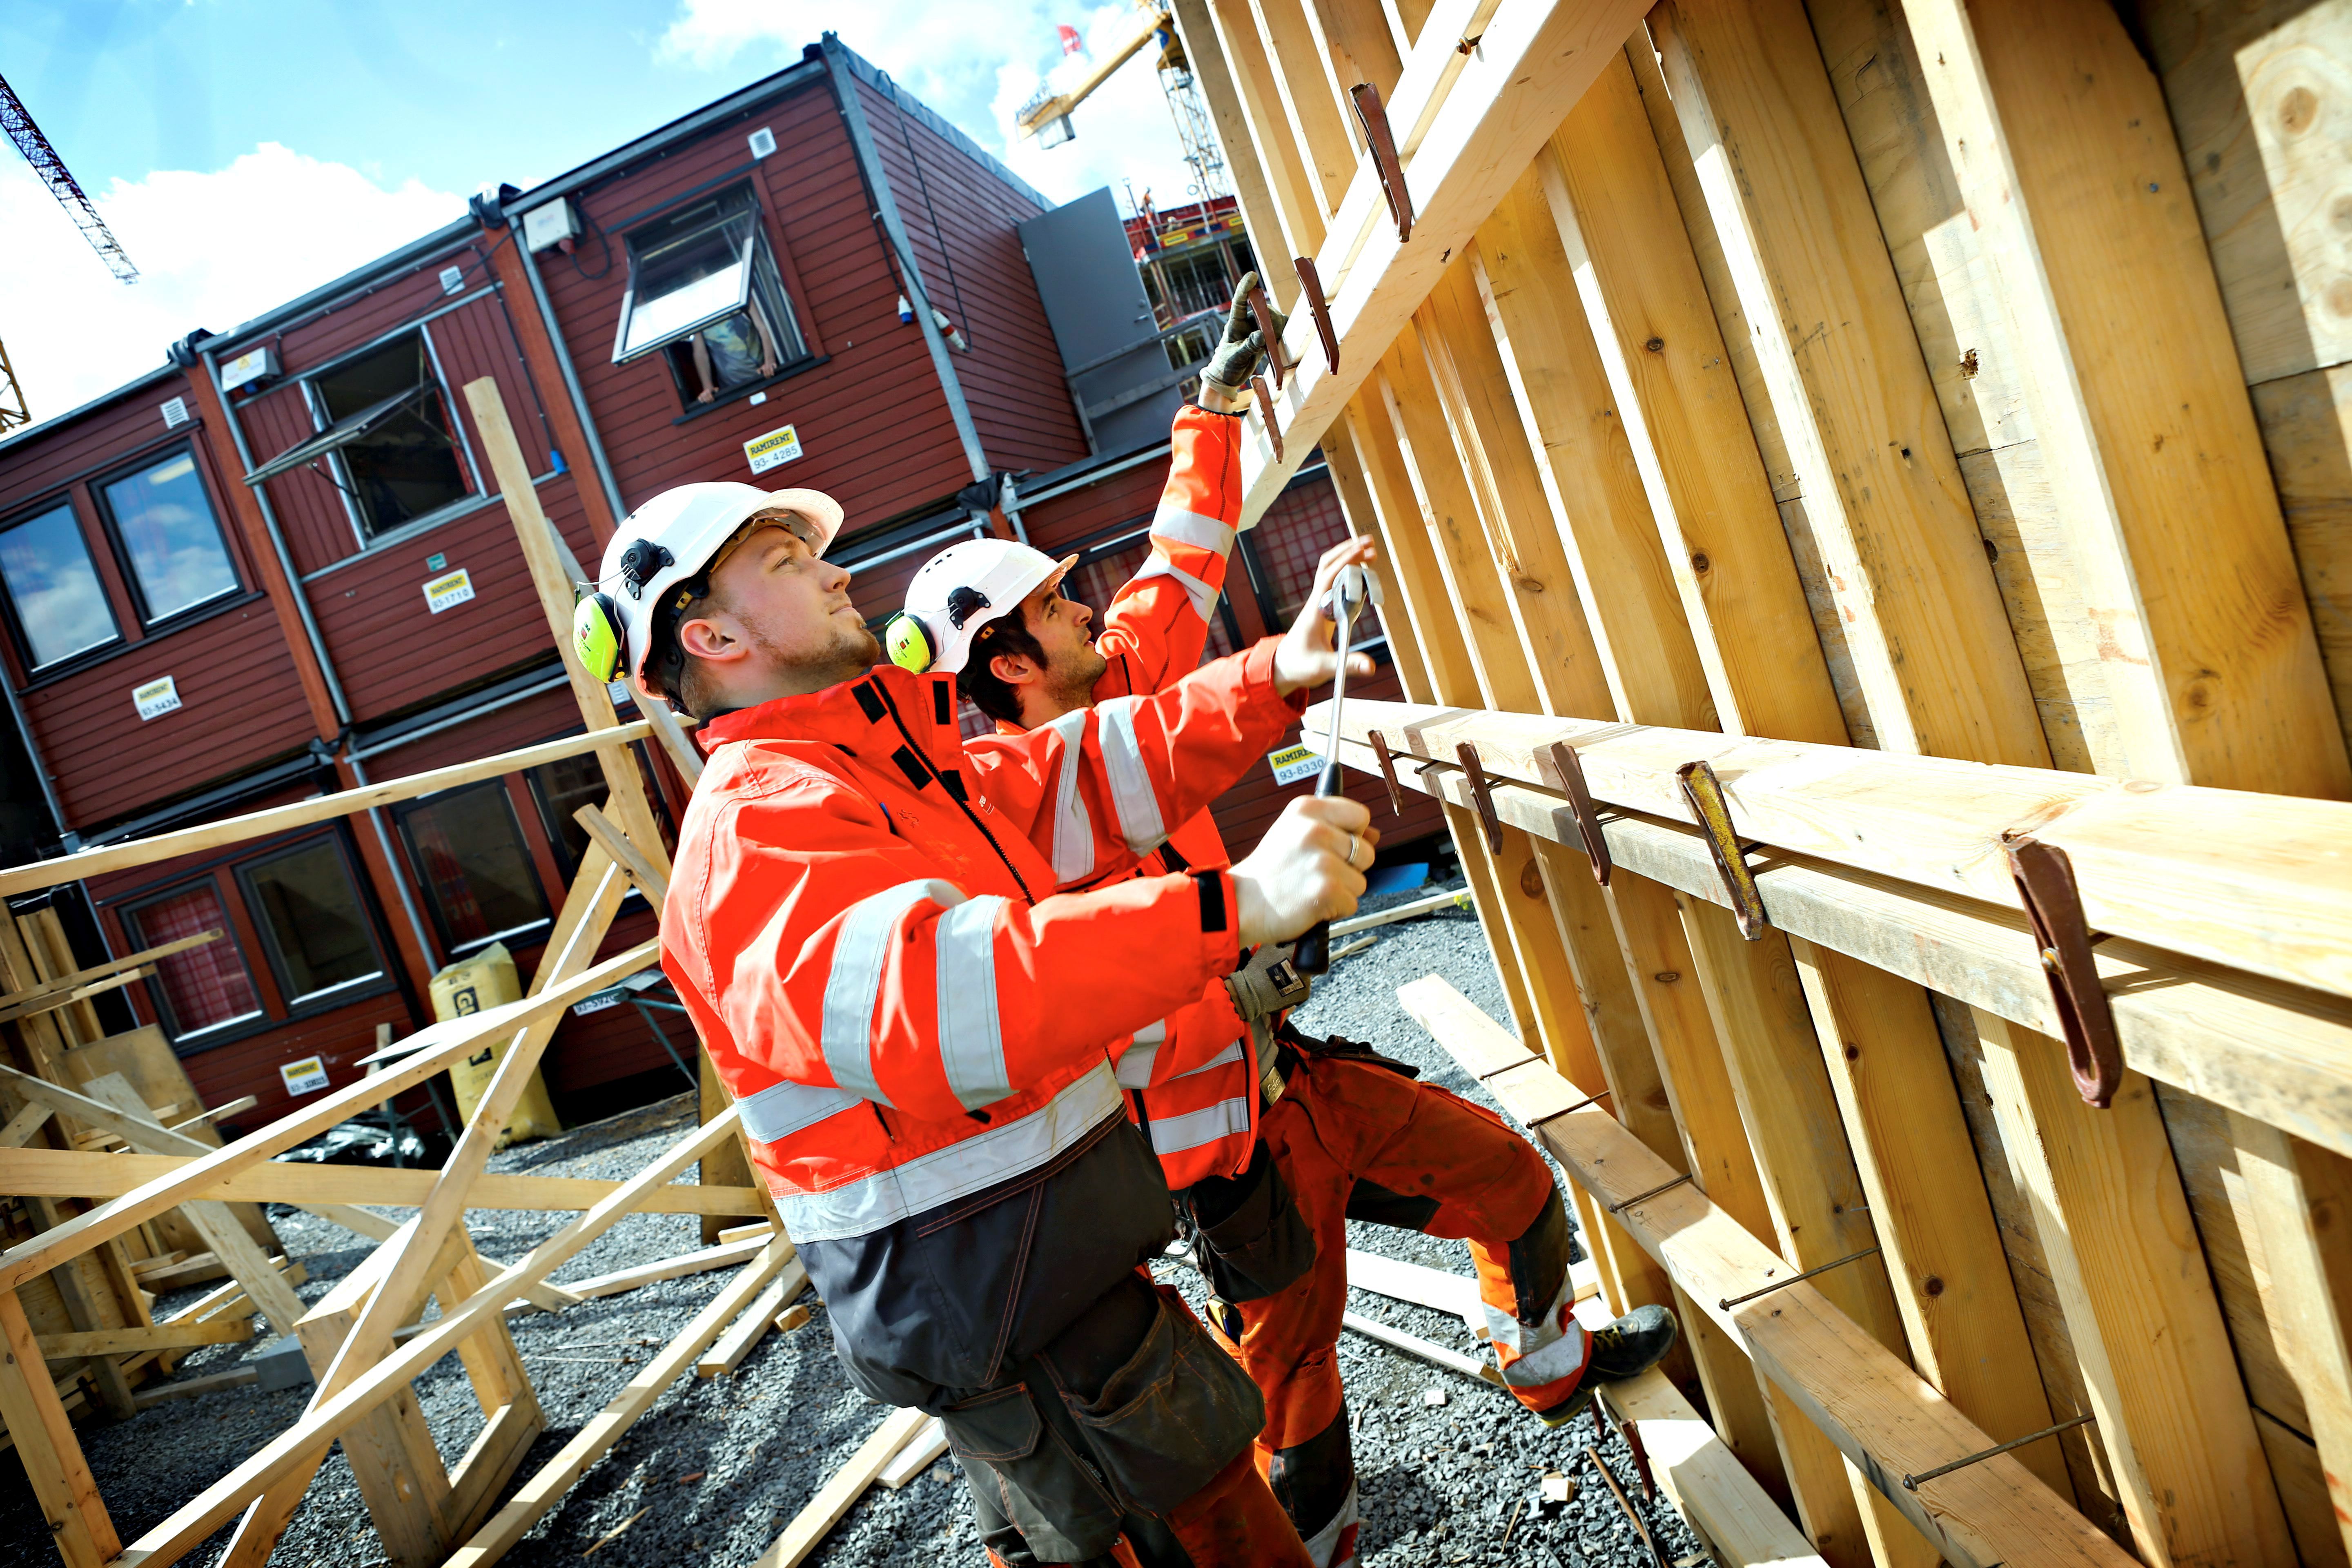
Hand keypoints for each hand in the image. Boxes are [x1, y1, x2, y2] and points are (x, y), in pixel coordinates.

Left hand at [1198, 272, 1286, 410]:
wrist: (1228, 378)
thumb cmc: (1226, 367)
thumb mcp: (1236, 357)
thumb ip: (1248, 346)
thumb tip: (1262, 335)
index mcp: (1234, 324)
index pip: (1239, 301)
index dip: (1245, 287)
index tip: (1253, 275)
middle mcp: (1246, 323)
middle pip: (1262, 310)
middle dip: (1271, 317)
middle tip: (1273, 332)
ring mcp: (1256, 330)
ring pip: (1272, 319)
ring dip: (1277, 326)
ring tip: (1274, 341)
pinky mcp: (1264, 338)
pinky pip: (1277, 330)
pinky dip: (1282, 333)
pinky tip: (1280, 341)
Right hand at [1232, 795, 1378, 945]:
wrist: (1239, 903)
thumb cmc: (1268, 872)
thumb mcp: (1293, 833)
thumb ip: (1334, 828)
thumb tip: (1374, 833)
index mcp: (1307, 809)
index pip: (1360, 815)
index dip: (1353, 835)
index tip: (1334, 847)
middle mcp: (1316, 830)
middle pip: (1366, 851)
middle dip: (1349, 868)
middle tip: (1315, 873)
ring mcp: (1322, 860)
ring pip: (1360, 880)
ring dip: (1341, 891)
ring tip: (1310, 889)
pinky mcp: (1326, 890)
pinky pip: (1351, 903)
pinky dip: (1335, 910)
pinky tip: (1310, 904)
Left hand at [1272, 534, 1379, 695]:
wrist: (1284, 666)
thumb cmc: (1300, 666)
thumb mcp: (1323, 668)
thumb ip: (1347, 666)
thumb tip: (1370, 666)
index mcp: (1315, 610)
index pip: (1330, 577)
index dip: (1346, 561)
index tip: (1363, 549)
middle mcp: (1317, 601)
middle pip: (1328, 566)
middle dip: (1347, 551)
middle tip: (1370, 543)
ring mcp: (1319, 603)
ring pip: (1331, 571)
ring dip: (1348, 558)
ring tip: (1370, 553)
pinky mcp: (1324, 608)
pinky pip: (1335, 582)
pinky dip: (1348, 571)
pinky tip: (1362, 572)